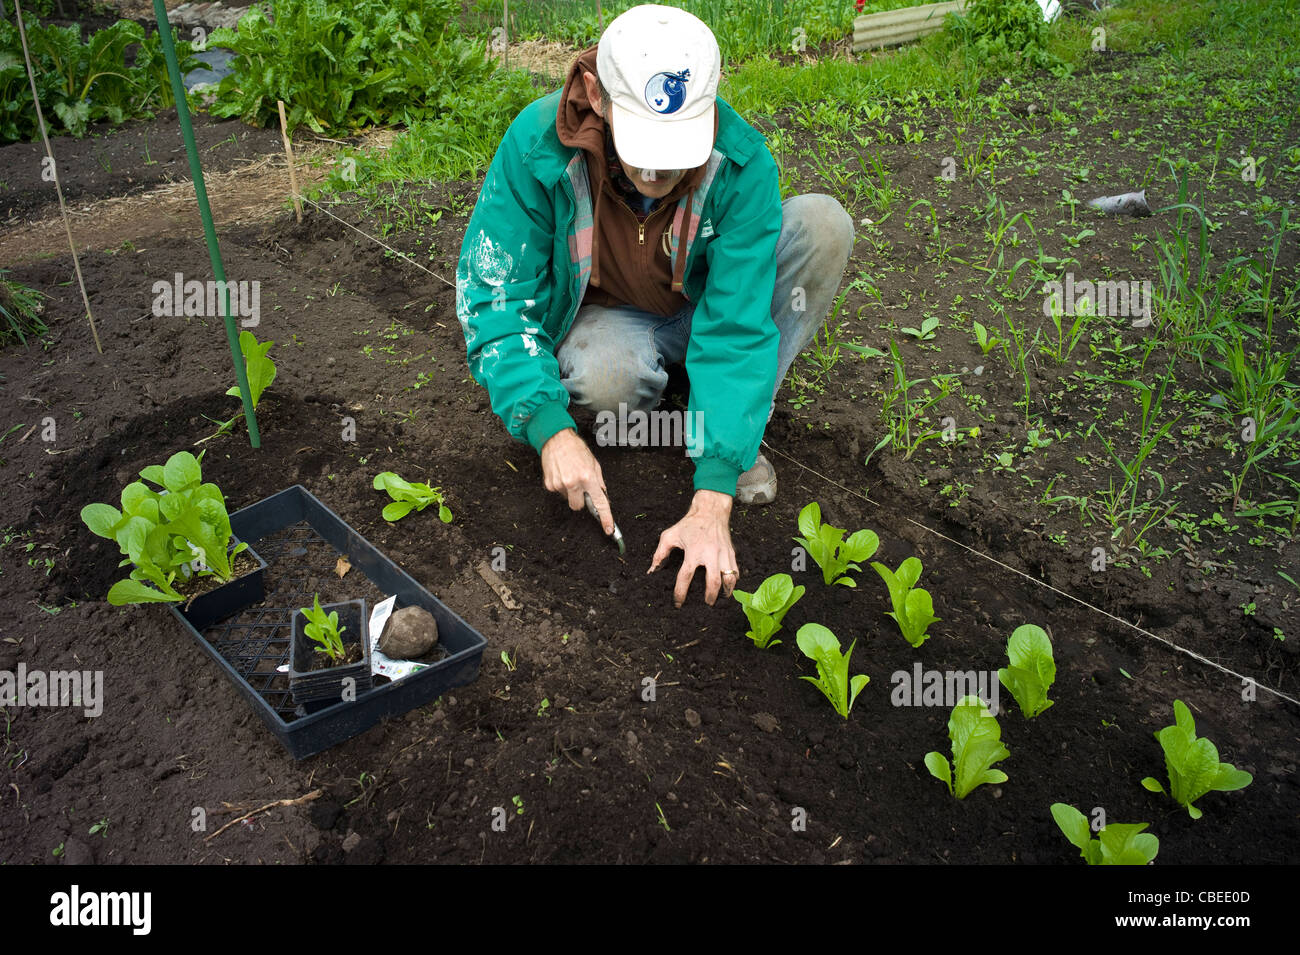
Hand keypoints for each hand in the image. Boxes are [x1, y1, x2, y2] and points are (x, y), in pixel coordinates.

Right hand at [540, 428, 615, 534]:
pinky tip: (562, 474)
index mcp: (588, 477)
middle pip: (578, 506)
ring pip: (568, 499)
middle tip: (580, 487)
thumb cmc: (576, 449)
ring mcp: (560, 485)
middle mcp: (573, 483)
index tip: (608, 529)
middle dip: (580, 500)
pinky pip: (558, 492)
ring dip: (570, 491)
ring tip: (570, 475)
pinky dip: (561, 486)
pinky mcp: (550, 484)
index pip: (599, 503)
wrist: (556, 438)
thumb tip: (601, 496)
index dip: (605, 518)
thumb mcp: (594, 464)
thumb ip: (599, 482)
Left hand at [648, 490, 737, 607]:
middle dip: (709, 597)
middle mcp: (710, 554)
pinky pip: (736, 571)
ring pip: (729, 578)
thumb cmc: (689, 524)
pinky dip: (733, 582)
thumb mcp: (670, 535)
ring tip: (720, 598)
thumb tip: (652, 571)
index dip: (680, 593)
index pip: (686, 577)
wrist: (711, 510)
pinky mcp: (731, 552)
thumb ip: (660, 553)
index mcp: (693, 551)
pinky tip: (728, 587)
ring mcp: (723, 554)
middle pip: (713, 582)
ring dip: (725, 591)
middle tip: (706, 604)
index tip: (678, 603)